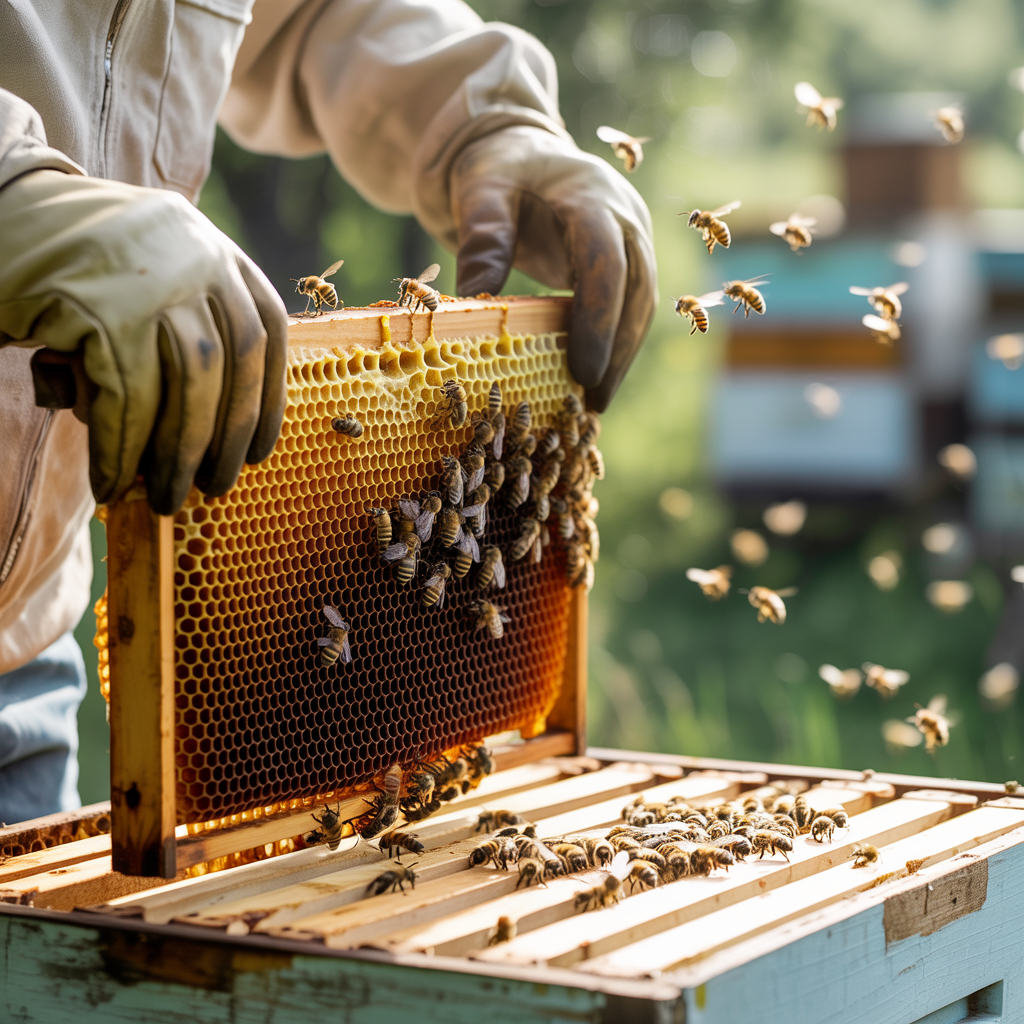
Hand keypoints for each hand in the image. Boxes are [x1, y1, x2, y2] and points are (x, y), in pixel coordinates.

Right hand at [0, 170, 286, 513]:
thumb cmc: (72, 271)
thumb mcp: (149, 282)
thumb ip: (189, 331)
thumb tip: (213, 438)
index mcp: (216, 249)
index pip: (266, 330)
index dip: (268, 399)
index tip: (259, 453)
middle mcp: (197, 253)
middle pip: (236, 359)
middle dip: (227, 435)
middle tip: (213, 488)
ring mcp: (151, 276)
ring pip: (191, 379)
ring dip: (179, 451)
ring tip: (167, 496)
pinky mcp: (100, 306)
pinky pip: (127, 396)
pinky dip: (121, 449)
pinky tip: (111, 482)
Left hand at [451, 126, 656, 410]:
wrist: (519, 150)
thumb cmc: (495, 171)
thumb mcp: (479, 193)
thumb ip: (483, 238)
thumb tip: (476, 301)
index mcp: (590, 195)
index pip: (605, 262)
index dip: (597, 319)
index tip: (583, 371)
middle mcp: (625, 216)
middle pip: (636, 291)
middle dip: (617, 350)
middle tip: (593, 401)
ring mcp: (633, 236)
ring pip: (642, 304)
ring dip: (622, 354)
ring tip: (595, 402)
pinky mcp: (629, 258)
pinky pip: (631, 306)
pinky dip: (616, 343)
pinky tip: (595, 378)